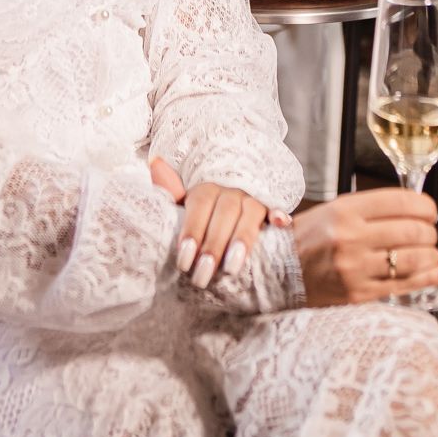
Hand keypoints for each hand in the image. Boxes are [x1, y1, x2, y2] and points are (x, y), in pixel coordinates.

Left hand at [150, 157, 285, 288]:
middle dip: (212, 245)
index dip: (192, 231)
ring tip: (231, 268)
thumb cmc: (203, 216)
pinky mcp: (270, 211)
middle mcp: (231, 191)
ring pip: (250, 214)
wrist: (228, 207)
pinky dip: (279, 215)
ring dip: (242, 239)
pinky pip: (277, 209)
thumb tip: (155, 161)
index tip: (184, 262)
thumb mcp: (185, 205)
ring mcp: (252, 200)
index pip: (200, 204)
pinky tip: (282, 224)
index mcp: (207, 189)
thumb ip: (172, 191)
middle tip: (202, 275)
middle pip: (224, 212)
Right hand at [291, 188, 437, 306]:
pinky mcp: (359, 294)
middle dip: (429, 231)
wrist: (278, 272)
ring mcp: (355, 268)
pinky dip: (433, 276)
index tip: (429, 211)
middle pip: (413, 231)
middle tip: (426, 232)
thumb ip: (374, 210)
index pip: (401, 202)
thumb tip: (419, 210)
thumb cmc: (310, 237)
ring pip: (415, 259)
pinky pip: (407, 285)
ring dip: (431, 254)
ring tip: (426, 252)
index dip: (425, 206)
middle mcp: (351, 237)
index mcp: (345, 211)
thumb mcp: (336, 210)